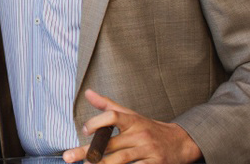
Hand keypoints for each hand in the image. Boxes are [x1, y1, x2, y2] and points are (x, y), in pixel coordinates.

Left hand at [62, 89, 202, 163]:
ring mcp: (148, 151)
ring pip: (121, 160)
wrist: (180, 142)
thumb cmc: (148, 127)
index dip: (97, 122)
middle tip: (69, 157)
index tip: (84, 131)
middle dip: (88, 152)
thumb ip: (107, 105)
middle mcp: (140, 135)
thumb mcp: (130, 114)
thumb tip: (87, 92)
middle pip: (110, 144)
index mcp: (132, 120)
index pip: (113, 116)